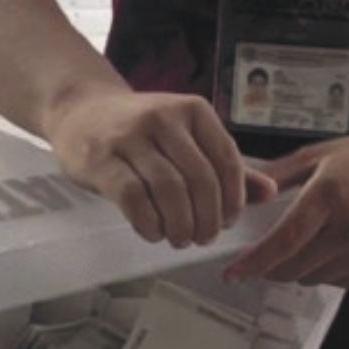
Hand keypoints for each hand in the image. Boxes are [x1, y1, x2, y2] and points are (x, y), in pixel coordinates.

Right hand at [44, 86, 277, 245]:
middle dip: (207, 218)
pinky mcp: (101, 159)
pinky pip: (133, 197)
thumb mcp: (185, 136)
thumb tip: (269, 193)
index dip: (232, 197)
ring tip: (180, 238)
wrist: (80, 111)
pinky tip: (153, 232)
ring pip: (168, 189)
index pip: (225, 158)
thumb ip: (223, 164)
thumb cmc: (138, 130)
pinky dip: (149, 223)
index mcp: (192, 110)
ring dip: (180, 224)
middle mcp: (163, 117)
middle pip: (199, 178)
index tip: (228, 221)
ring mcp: (129, 137)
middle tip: (204, 237)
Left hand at [223, 131, 348, 287]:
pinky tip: (342, 243)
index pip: (284, 240)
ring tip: (318, 237)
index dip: (254, 262)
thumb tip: (240, 195)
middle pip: (294, 267)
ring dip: (302, 266)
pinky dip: (330, 270)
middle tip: (269, 253)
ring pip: (314, 278)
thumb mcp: (322, 154)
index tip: (232, 274)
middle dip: (272, 266)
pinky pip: (339, 282)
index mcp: (332, 194)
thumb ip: (277, 175)